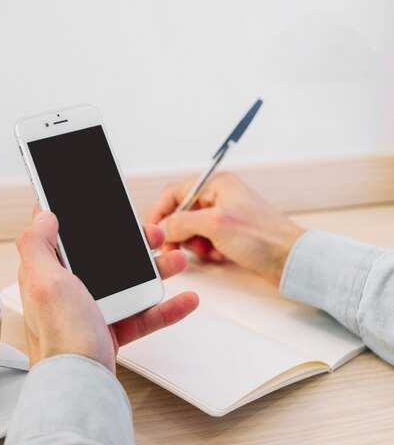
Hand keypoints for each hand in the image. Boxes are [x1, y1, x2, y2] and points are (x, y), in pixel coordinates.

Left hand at [15, 209, 198, 373]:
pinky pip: (142, 313)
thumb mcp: (44, 282)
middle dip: (133, 245)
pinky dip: (165, 307)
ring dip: (156, 270)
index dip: (82, 220)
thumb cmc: (60, 338)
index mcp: (49, 273)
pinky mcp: (110, 329)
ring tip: (176, 262)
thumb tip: (43, 217)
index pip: (63, 237)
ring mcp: (91, 310)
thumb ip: (37, 246)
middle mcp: (68, 290)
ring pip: (127, 282)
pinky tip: (184, 300)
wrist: (80, 387)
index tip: (103, 209)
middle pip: (104, 257)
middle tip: (153, 235)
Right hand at [147, 172, 304, 285]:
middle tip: (178, 248)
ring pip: (191, 228)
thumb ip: (181, 222)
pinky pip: (205, 240)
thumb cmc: (263, 238)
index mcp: (216, 184)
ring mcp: (225, 215)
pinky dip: (207, 250)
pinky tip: (220, 255)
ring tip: (209, 251)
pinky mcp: (230, 233)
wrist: (291, 260)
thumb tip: (161, 227)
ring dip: (194, 243)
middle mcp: (220, 196)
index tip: (153, 232)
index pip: (174, 193)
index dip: (160, 212)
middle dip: (179, 232)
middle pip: (180, 212)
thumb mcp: (215, 225)